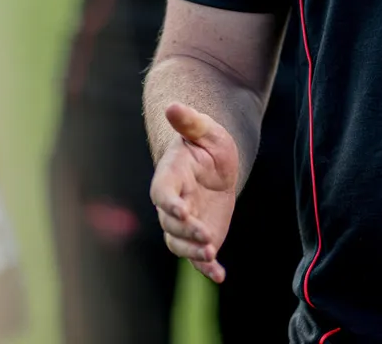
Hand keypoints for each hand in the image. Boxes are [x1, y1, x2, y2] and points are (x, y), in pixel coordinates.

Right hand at [149, 103, 241, 281]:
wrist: (217, 165)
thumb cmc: (207, 143)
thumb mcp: (206, 129)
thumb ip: (190, 122)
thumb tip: (173, 106)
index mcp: (170, 177)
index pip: (162, 193)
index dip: (169, 203)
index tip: (182, 210)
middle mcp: (173, 204)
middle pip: (170, 224)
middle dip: (186, 232)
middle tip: (206, 237)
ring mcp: (185, 223)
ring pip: (180, 243)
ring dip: (193, 252)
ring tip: (211, 254)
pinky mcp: (201, 236)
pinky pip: (198, 256)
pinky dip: (206, 268)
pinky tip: (219, 276)